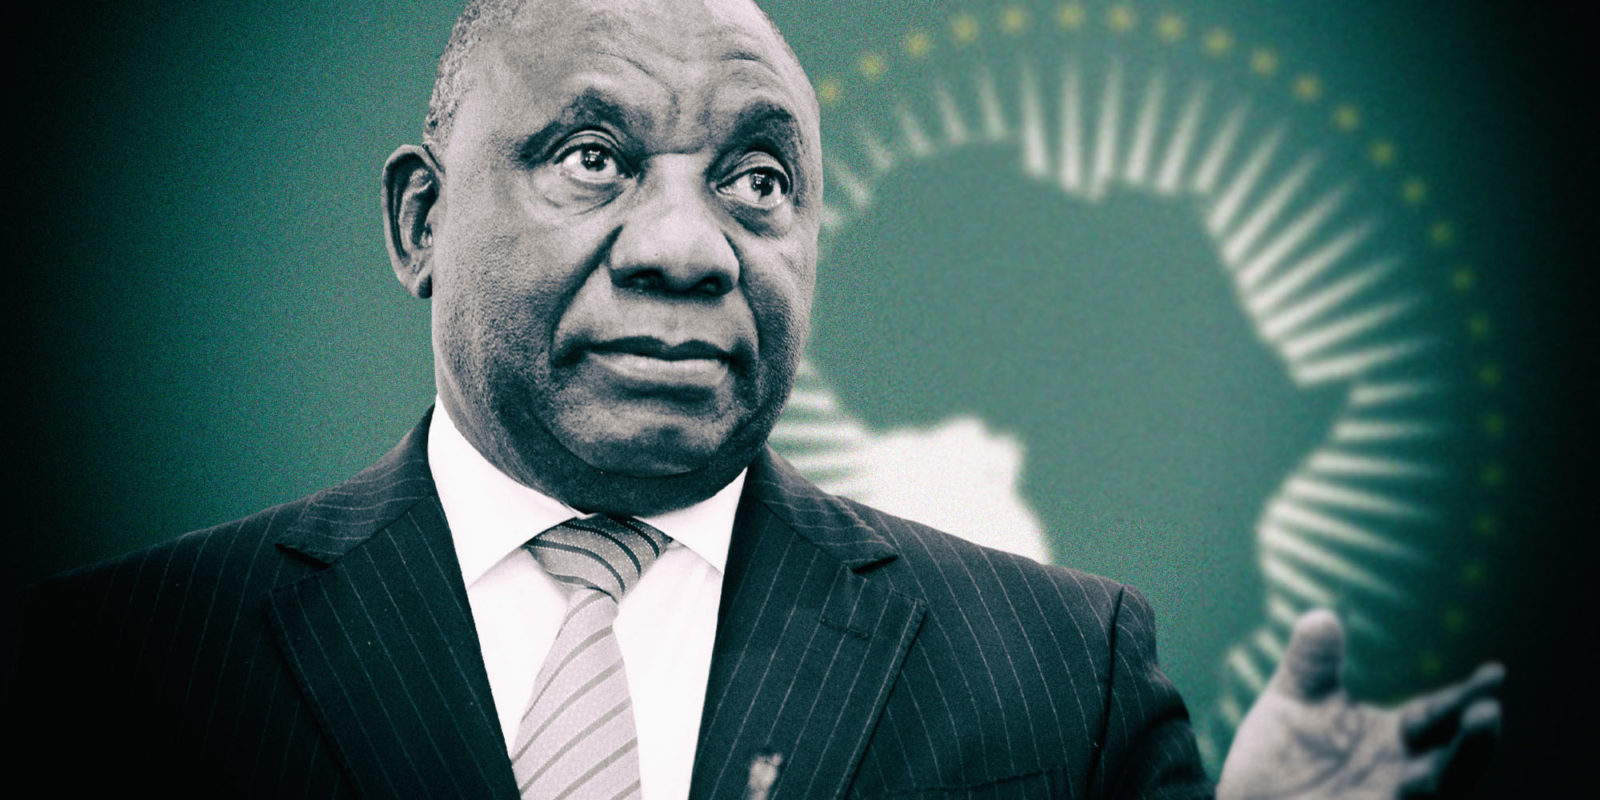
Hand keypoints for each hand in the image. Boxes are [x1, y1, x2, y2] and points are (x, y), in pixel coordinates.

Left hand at [1216, 610, 1502, 798]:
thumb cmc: (1280, 758)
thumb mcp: (1294, 702)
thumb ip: (1312, 664)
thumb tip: (1321, 616)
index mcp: (1397, 738)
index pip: (1439, 714)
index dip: (1465, 696)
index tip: (1495, 672)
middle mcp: (1403, 776)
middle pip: (1452, 763)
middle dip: (1472, 743)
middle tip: (1487, 712)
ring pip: (1431, 796)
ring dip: (1444, 778)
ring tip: (1438, 768)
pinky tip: (1397, 794)